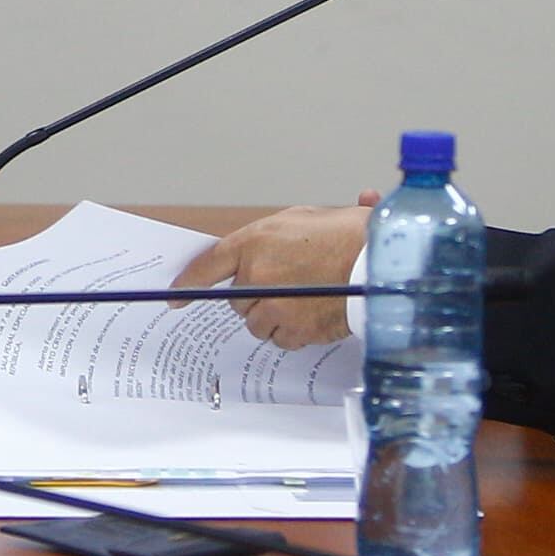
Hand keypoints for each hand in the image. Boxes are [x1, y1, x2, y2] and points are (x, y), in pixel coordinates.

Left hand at [170, 198, 373, 349]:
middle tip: (287, 283)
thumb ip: (282, 231)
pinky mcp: (292, 331)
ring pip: (256, 323)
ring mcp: (272, 306)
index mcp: (254, 242)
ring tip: (302, 299)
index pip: (207, 265)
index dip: (187, 283)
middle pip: (237, 299)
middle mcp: (256, 276)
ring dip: (272, 315)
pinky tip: (311, 315)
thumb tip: (273, 240)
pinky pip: (279, 339)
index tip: (174, 296)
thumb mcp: (310, 217)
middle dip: (256, 295)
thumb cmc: (351, 236)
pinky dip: (291, 331)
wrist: (380, 265)